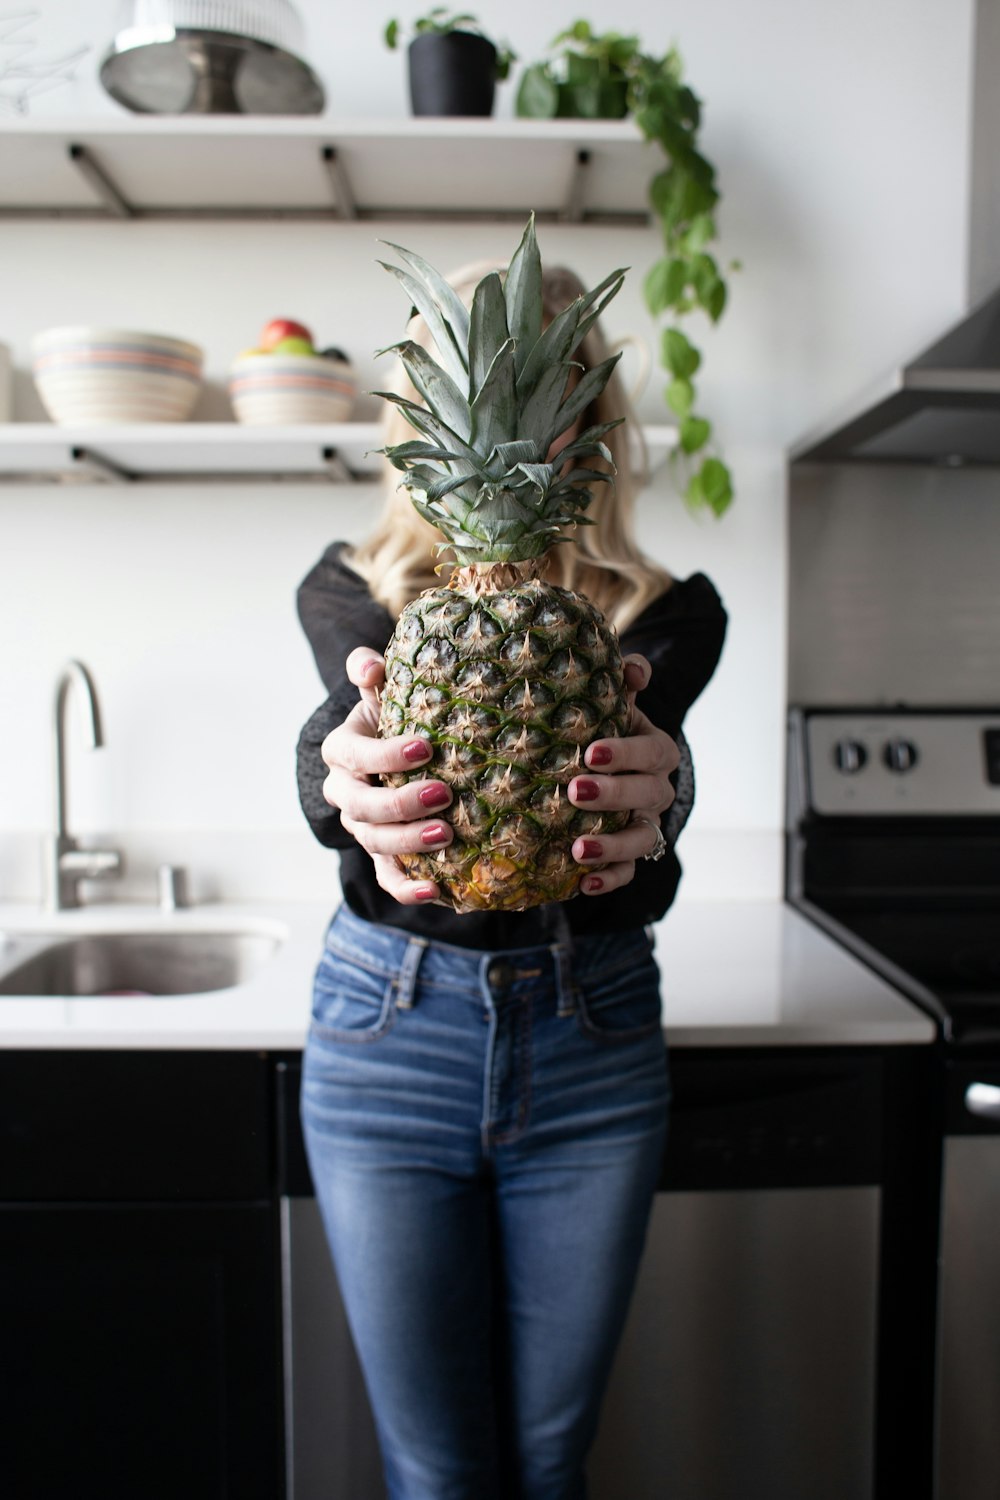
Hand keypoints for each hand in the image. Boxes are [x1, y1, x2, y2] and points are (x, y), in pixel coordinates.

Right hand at [320, 647, 452, 905]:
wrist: (392, 757)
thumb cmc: (393, 719)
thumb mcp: (381, 693)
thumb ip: (371, 673)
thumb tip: (368, 663)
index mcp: (342, 752)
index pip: (354, 754)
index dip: (385, 754)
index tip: (425, 747)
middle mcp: (345, 793)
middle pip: (361, 806)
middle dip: (400, 803)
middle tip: (443, 793)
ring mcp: (362, 827)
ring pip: (375, 842)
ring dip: (408, 842)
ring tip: (447, 835)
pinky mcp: (382, 856)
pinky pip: (387, 878)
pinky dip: (407, 888)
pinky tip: (436, 892)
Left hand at [567, 654, 679, 896]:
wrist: (612, 768)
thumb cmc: (607, 731)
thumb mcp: (615, 705)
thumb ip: (624, 684)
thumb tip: (633, 667)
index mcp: (656, 751)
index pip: (651, 751)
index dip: (625, 753)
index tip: (591, 753)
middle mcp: (657, 790)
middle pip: (647, 795)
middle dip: (614, 794)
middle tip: (574, 791)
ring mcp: (645, 824)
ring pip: (642, 840)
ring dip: (613, 845)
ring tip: (579, 848)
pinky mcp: (631, 855)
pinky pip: (629, 872)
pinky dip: (610, 879)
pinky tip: (584, 884)